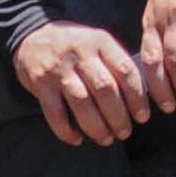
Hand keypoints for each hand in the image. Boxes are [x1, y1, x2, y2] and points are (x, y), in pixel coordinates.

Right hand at [12, 22, 152, 145]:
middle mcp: (81, 52)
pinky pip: (54, 112)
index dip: (137, 98)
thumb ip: (116, 63)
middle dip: (119, 116)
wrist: (32, 36)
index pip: (126, 71)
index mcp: (101, 41)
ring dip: (97, 126)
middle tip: (125, 133)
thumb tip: (141, 98)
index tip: (143, 117)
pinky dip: (66, 130)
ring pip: (82, 102)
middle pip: (105, 89)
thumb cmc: (75, 46)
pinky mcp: (40, 82)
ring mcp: (59, 67)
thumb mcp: (98, 42)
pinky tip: (77, 139)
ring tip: (107, 140)